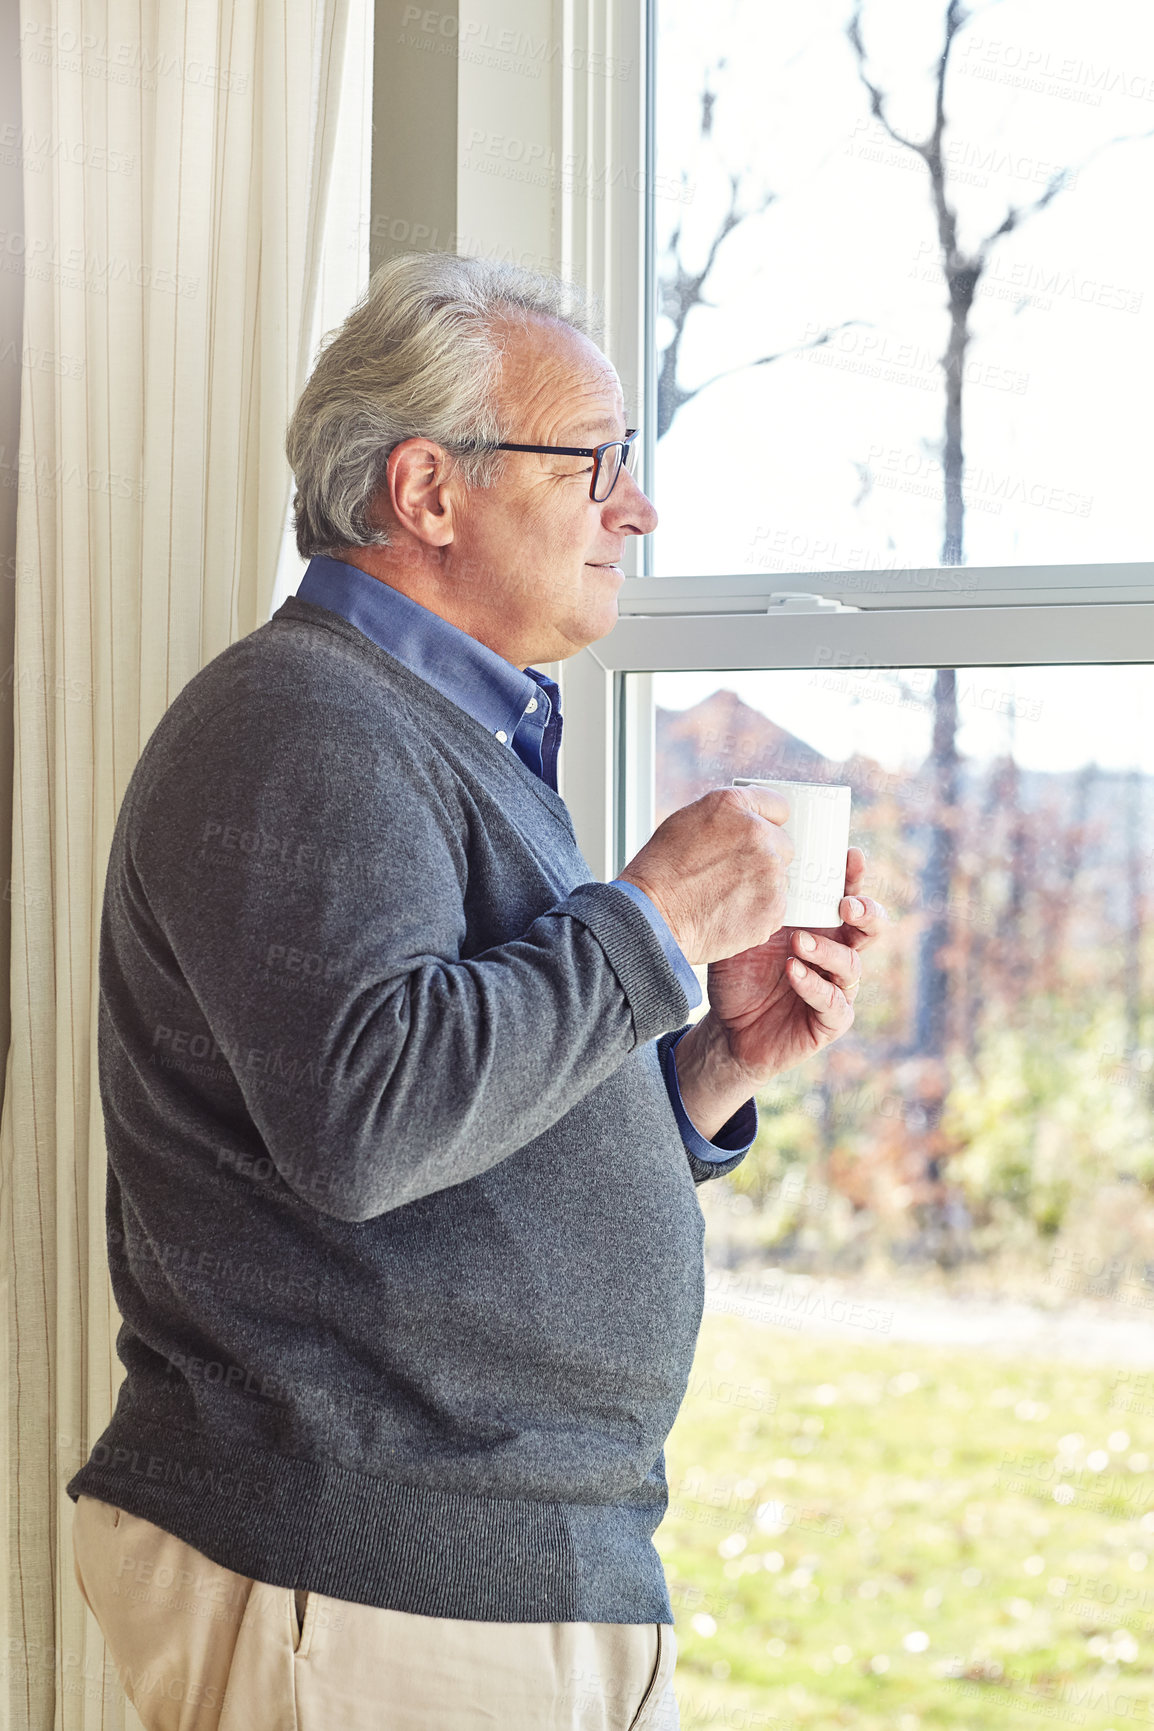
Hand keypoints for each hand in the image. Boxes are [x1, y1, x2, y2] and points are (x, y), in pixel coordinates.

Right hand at [617, 785, 793, 965]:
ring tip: (725, 897)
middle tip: (733, 874)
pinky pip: (777, 906)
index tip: (761, 835)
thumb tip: (745, 825)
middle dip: (764, 858)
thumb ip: (726, 818)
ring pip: (779, 878)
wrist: (653, 918)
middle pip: (783, 844)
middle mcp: (757, 833)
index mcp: (733, 805)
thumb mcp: (686, 823)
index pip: (778, 806)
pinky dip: (759, 912)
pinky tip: (730, 913)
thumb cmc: (659, 873)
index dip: (767, 822)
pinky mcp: (774, 907)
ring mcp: (769, 871)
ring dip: (761, 886)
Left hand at [697, 847, 886, 1087]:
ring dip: (826, 950)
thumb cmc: (740, 975)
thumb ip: (753, 904)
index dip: (855, 877)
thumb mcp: (743, 933)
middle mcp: (836, 955)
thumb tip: (747, 860)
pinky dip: (813, 985)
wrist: (728, 1030)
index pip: (848, 897)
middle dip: (866, 912)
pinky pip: (832, 1002)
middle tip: (845, 904)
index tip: (851, 855)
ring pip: (851, 964)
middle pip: (871, 929)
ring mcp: (837, 988)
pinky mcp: (830, 1021)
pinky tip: (793, 971)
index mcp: (822, 928)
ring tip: (798, 941)